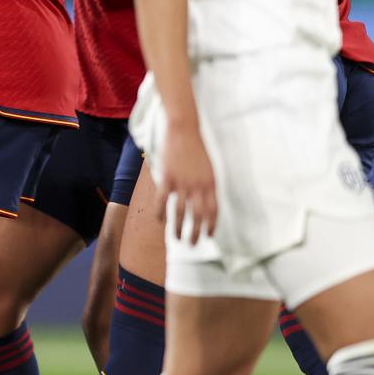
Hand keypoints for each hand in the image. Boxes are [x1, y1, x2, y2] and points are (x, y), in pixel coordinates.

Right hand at [157, 120, 217, 243]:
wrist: (183, 130)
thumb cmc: (196, 148)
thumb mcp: (208, 168)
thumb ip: (207, 185)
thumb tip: (206, 203)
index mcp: (211, 183)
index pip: (213, 211)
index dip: (211, 226)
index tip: (208, 236)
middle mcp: (198, 186)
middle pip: (198, 216)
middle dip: (195, 233)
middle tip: (192, 245)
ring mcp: (182, 182)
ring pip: (181, 212)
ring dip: (178, 228)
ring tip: (176, 238)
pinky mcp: (167, 178)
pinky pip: (163, 201)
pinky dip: (161, 213)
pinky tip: (159, 221)